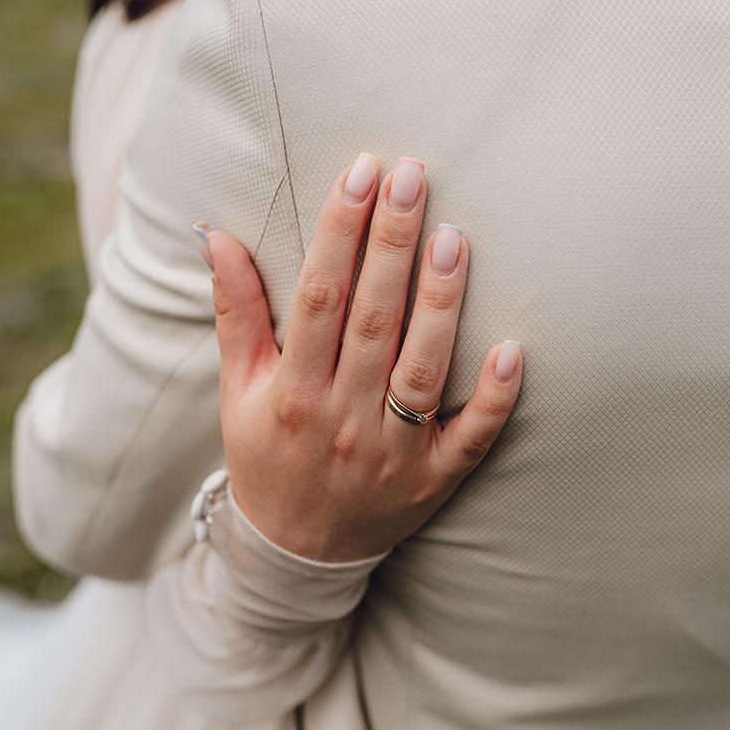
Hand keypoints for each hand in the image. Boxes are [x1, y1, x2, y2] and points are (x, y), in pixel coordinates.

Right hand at [193, 153, 522, 561]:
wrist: (296, 555)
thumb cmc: (266, 456)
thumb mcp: (236, 390)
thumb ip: (235, 312)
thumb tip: (217, 235)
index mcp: (291, 391)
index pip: (319, 297)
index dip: (338, 233)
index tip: (361, 173)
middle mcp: (342, 418)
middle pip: (373, 320)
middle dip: (392, 244)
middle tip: (415, 176)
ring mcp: (393, 451)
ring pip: (422, 368)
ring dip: (440, 303)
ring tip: (454, 236)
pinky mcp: (434, 479)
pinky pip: (470, 437)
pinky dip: (492, 397)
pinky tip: (512, 349)